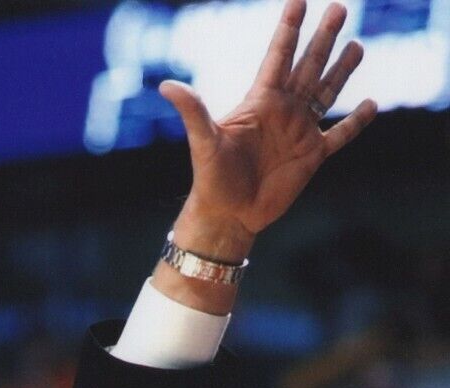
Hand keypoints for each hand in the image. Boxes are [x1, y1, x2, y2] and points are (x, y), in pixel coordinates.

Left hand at [162, 0, 374, 260]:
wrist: (227, 216)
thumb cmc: (211, 180)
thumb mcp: (204, 142)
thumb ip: (193, 111)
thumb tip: (166, 86)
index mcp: (260, 102)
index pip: (278, 56)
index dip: (289, 29)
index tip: (298, 0)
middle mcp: (283, 111)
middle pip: (308, 66)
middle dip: (323, 38)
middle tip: (339, 7)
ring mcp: (299, 132)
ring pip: (326, 93)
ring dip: (341, 70)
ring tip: (356, 45)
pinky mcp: (312, 156)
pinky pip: (340, 135)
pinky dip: (356, 122)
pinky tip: (370, 104)